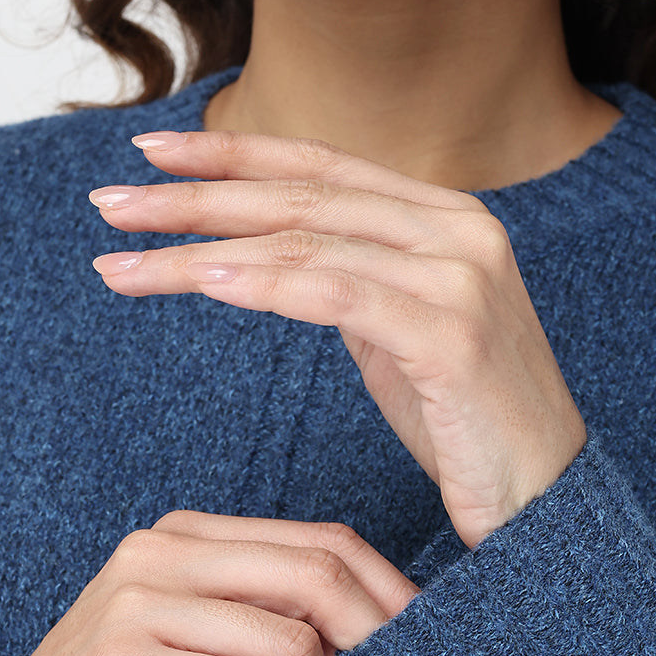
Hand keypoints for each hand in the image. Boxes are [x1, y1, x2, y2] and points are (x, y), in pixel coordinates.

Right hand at [0, 513, 418, 655]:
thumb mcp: (219, 655)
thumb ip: (284, 629)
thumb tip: (376, 631)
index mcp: (191, 536)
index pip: (319, 541)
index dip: (386, 589)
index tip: (426, 641)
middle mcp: (161, 554)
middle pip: (314, 577)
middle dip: (375, 643)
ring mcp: (137, 606)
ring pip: (287, 643)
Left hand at [88, 131, 587, 549]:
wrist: (545, 505)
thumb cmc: (467, 428)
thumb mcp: (401, 334)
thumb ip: (354, 280)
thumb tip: (274, 254)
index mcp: (448, 219)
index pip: (323, 167)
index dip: (234, 153)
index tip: (152, 151)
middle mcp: (460, 230)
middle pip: (302, 196)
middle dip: (195, 195)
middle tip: (109, 203)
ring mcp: (461, 277)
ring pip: (306, 242)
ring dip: (202, 247)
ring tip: (123, 258)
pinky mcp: (452, 334)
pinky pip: (335, 294)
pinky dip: (261, 285)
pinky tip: (200, 282)